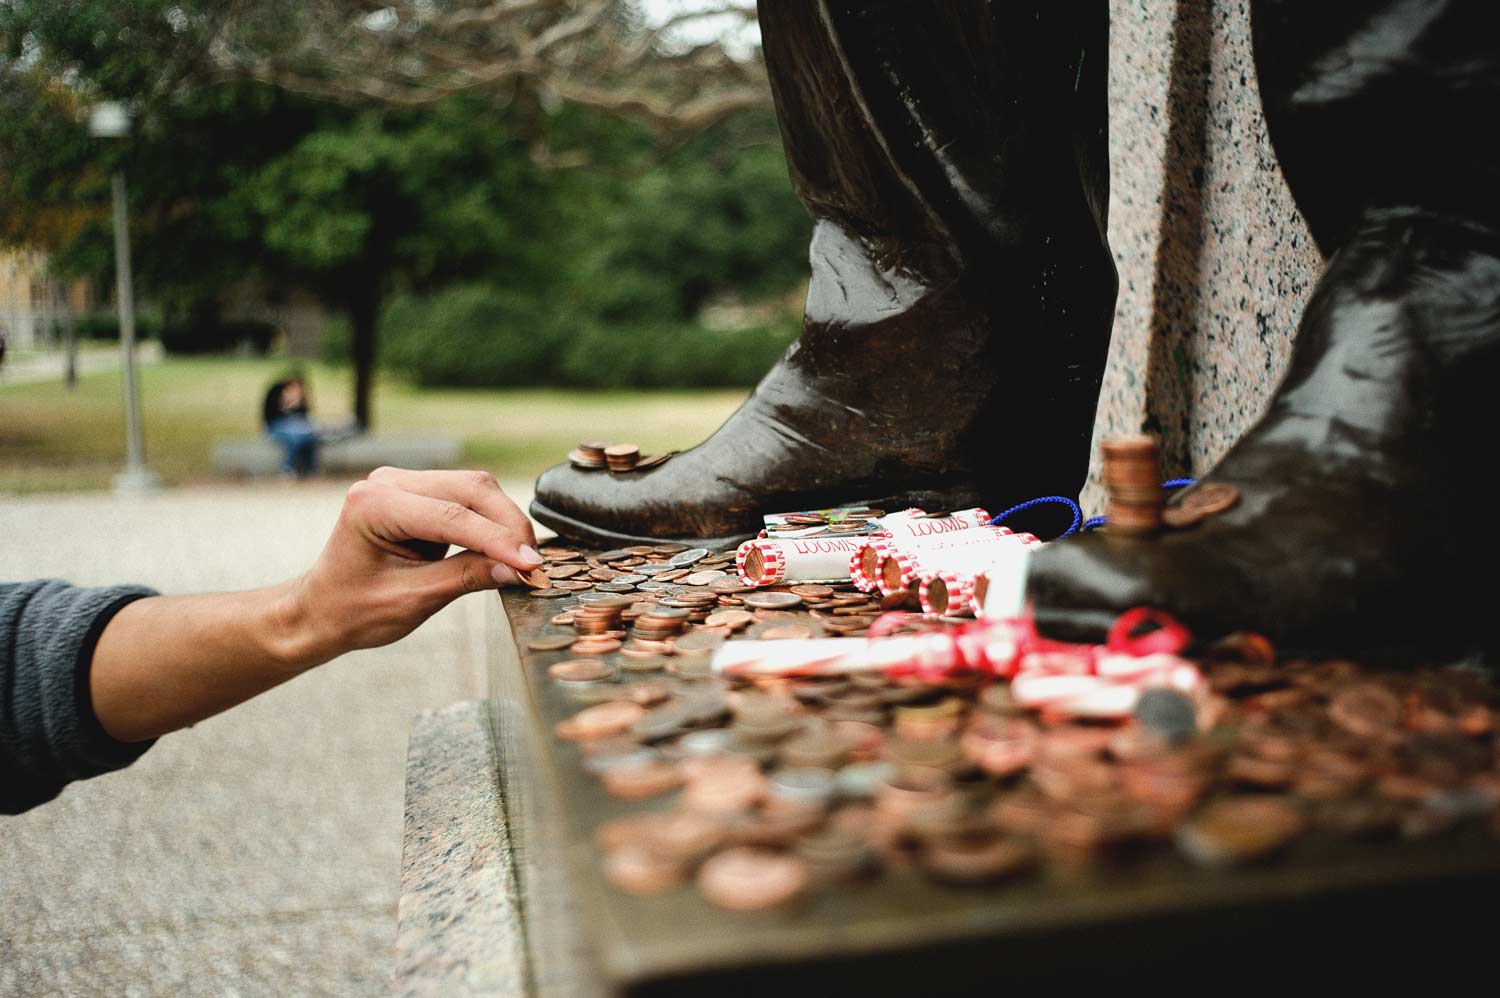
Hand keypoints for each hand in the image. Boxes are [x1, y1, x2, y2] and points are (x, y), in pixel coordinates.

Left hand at [282, 467, 541, 664]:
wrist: (322, 610)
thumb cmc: (353, 610)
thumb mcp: (411, 600)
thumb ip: (465, 578)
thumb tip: (517, 568)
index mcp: (373, 504)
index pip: (451, 516)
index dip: (497, 541)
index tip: (531, 565)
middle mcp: (387, 482)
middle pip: (470, 489)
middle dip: (508, 525)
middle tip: (534, 564)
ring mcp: (403, 482)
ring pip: (475, 488)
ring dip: (503, 522)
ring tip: (522, 559)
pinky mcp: (419, 492)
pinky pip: (467, 497)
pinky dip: (490, 522)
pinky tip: (505, 548)